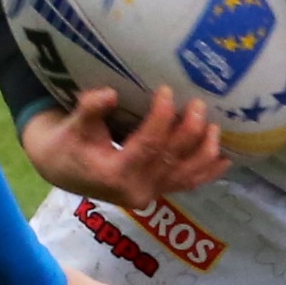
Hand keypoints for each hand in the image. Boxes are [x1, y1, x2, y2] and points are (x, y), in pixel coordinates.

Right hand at [20, 85, 228, 207]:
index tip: (166, 91)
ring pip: (187, 175)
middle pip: (172, 159)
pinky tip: (225, 159)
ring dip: (205, 152)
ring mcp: (150, 194)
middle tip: (198, 103)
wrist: (59, 169)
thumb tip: (108, 95)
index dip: (161, 118)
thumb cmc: (65, 143)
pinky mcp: (158, 191)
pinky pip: (188, 183)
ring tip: (215, 127)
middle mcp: (137, 190)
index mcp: (114, 175)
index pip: (147, 145)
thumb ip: (89, 110)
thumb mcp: (70, 126)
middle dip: (190, 131)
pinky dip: (207, 172)